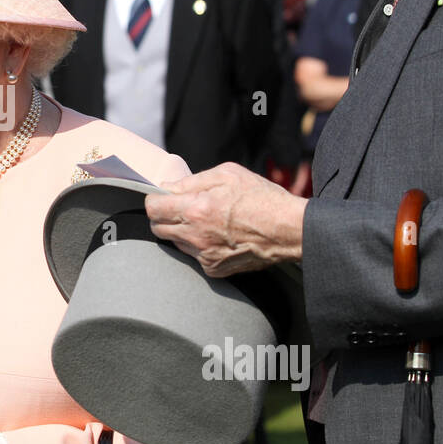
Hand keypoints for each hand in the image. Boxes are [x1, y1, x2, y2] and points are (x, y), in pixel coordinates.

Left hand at [145, 162, 307, 276]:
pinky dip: (198, 246)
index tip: (163, 197)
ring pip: (175, 242)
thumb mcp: (228, 174)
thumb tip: (168, 187)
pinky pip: (193, 256)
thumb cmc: (262, 198)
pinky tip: (217, 236)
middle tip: (182, 207)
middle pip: (157, 228)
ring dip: (181, 231)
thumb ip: (192, 180)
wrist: (290, 230)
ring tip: (205, 221)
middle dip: (164, 216)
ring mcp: (204, 255)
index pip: (152, 208)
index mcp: (196, 209)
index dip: (155, 200)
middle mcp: (195, 236)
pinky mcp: (214, 269)